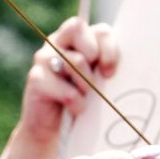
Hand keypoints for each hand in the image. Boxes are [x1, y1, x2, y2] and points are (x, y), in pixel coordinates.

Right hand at [21, 18, 117, 142]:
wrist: (53, 130)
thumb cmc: (82, 101)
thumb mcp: (98, 81)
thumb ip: (105, 66)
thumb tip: (124, 66)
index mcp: (75, 38)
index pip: (99, 30)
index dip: (109, 48)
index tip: (111, 72)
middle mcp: (56, 42)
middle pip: (77, 28)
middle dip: (94, 54)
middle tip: (99, 77)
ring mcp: (43, 58)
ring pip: (75, 61)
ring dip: (87, 85)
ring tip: (85, 98)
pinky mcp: (35, 78)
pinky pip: (66, 90)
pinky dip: (77, 104)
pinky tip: (76, 110)